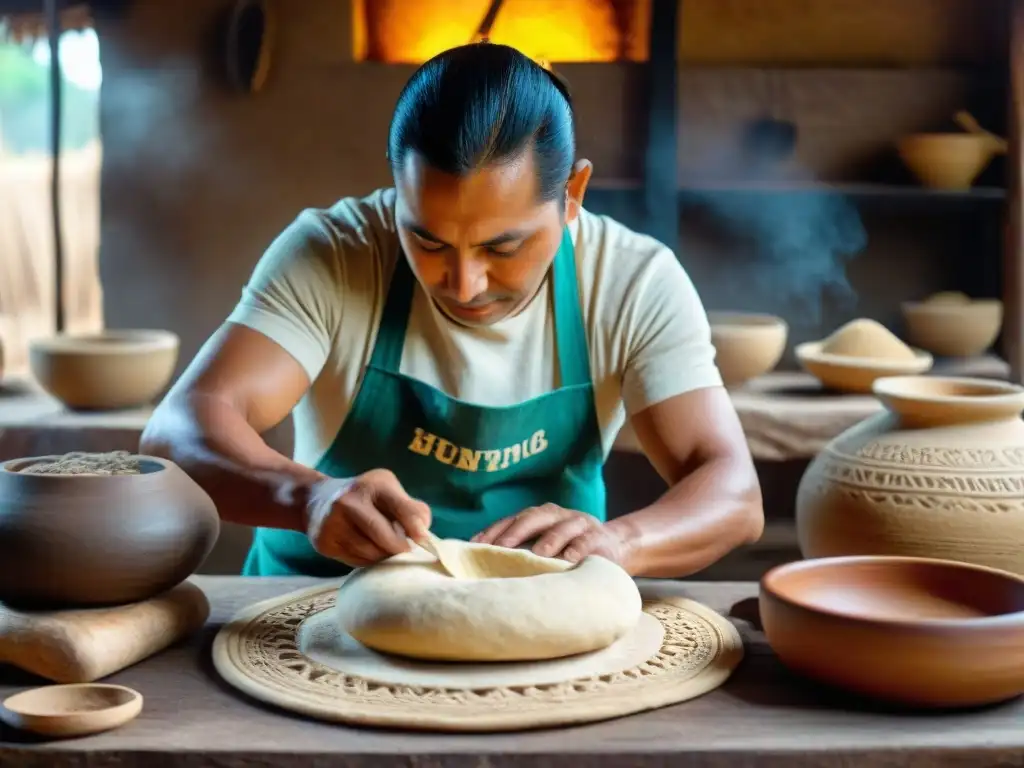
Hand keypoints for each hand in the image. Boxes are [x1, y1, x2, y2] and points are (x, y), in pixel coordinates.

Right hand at [304, 469, 430, 566]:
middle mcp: (349, 501)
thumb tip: (424, 533)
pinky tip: (370, 553)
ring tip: (388, 552)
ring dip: (385, 557)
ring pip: (370, 552)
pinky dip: (369, 561)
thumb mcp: (388, 491)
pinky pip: (356, 561)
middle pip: (384, 535)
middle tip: (407, 552)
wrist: (315, 500)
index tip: (423, 540)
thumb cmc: (364, 497)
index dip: (414, 526)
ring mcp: (334, 523)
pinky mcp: (325, 543)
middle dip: (400, 548)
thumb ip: (411, 508)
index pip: (399, 507)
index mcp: (372, 485)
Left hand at [471, 503, 628, 565]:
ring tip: (538, 554)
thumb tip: (484, 567)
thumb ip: (522, 552)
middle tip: (501, 547)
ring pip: (563, 526)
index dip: (495, 530)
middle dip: (517, 531)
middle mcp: (559, 515)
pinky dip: (579, 548)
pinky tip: (570, 558)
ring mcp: (581, 524)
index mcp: (542, 516)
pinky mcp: (601, 538)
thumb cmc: (570, 553)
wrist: (616, 548)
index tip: (475, 545)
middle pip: (535, 517)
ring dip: (550, 538)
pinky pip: (589, 541)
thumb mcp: (546, 549)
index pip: (514, 519)